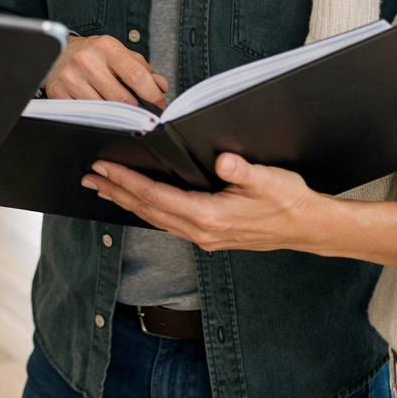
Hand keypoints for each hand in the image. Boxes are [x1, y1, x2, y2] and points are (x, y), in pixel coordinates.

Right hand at [43, 35, 167, 109]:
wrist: (58, 52)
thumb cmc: (93, 54)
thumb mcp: (118, 53)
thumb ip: (142, 68)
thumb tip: (161, 86)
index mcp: (106, 47)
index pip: (137, 76)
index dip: (153, 96)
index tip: (159, 106)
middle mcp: (87, 60)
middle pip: (121, 98)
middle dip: (136, 110)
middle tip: (142, 114)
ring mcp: (71, 77)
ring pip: (104, 109)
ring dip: (116, 115)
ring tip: (118, 110)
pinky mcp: (58, 92)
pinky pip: (85, 114)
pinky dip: (95, 115)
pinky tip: (96, 108)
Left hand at [82, 155, 396, 266]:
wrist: (309, 228)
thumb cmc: (289, 200)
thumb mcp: (270, 179)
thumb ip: (245, 170)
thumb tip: (224, 161)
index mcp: (209, 216)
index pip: (156, 196)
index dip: (126, 182)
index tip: (103, 169)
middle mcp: (201, 231)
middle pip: (147, 210)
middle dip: (116, 192)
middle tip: (88, 176)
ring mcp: (204, 236)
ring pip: (155, 218)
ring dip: (127, 202)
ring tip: (103, 188)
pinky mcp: (210, 235)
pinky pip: (168, 222)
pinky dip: (148, 209)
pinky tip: (140, 201)